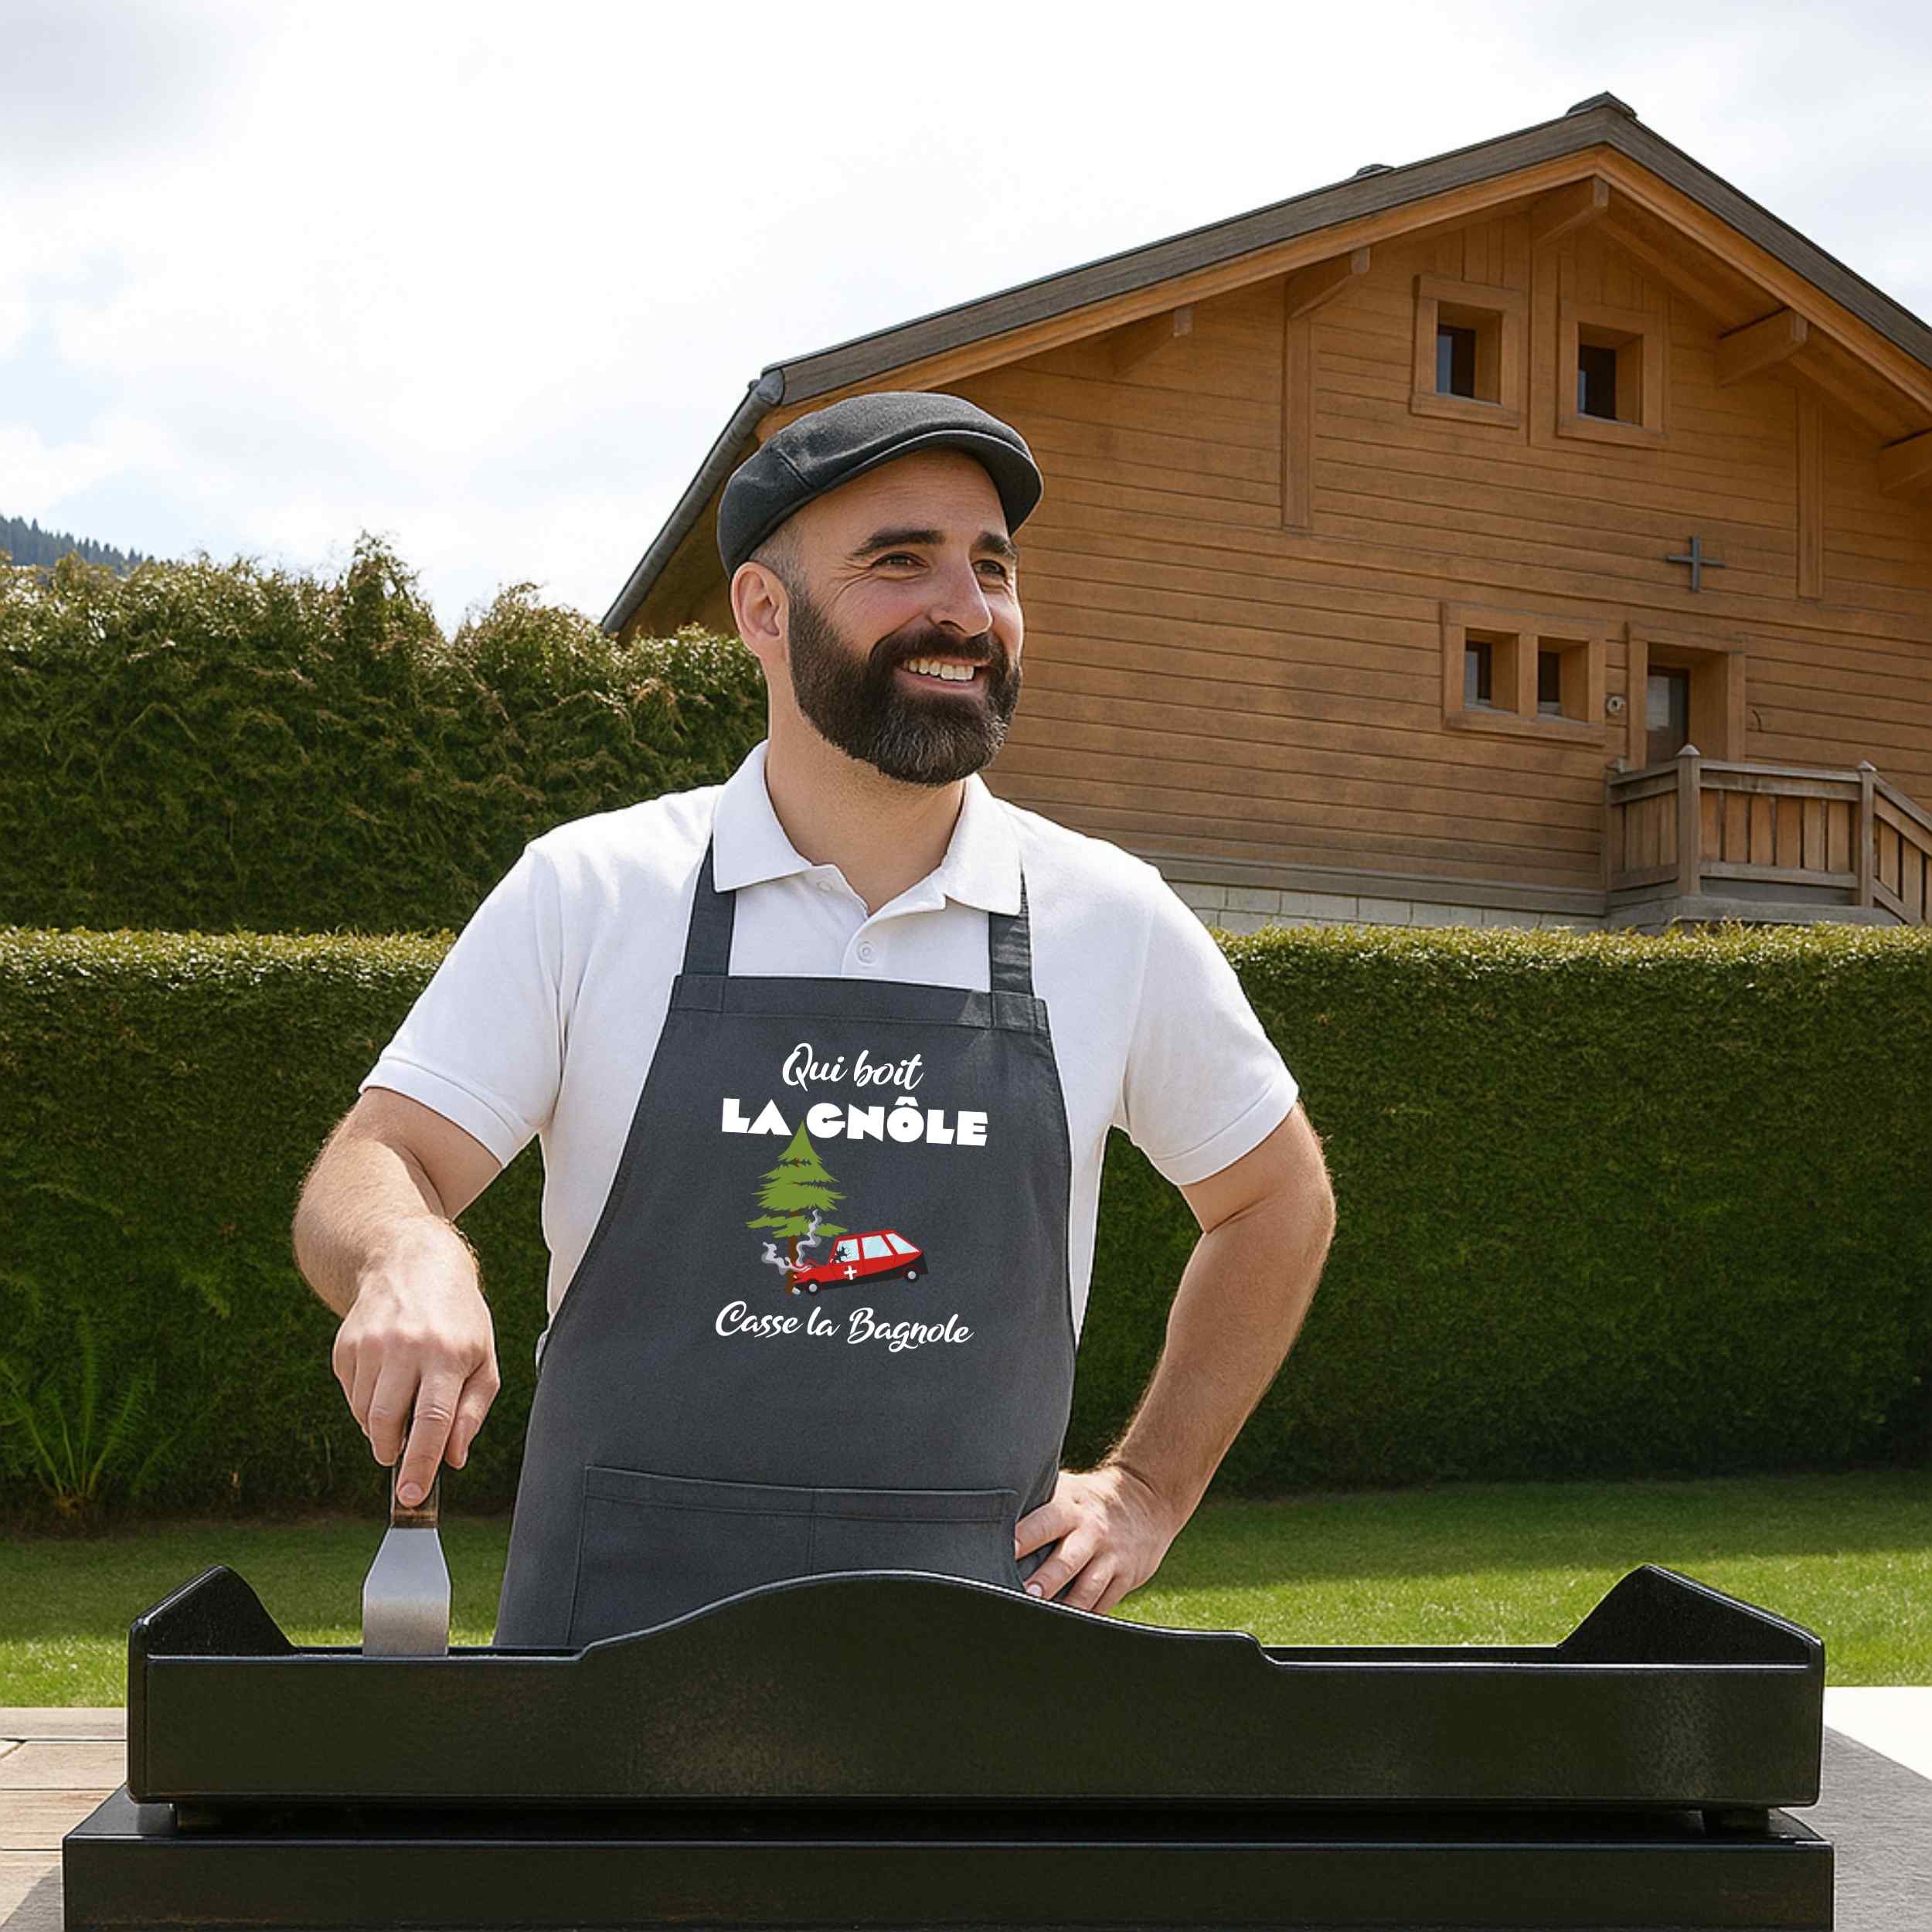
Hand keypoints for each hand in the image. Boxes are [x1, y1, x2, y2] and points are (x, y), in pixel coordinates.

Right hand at [330, 1220, 498, 1504]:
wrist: (412, 1262)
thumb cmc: (458, 1318)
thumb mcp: (482, 1358)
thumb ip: (471, 1412)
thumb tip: (452, 1459)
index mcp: (447, 1353)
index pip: (432, 1420)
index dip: (420, 1463)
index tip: (412, 1496)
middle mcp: (406, 1347)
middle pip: (388, 1422)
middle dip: (392, 1451)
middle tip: (401, 1455)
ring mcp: (370, 1344)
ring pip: (365, 1414)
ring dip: (381, 1426)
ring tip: (403, 1400)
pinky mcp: (345, 1345)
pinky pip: (351, 1395)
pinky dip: (366, 1402)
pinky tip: (386, 1377)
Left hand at [1013, 1460, 1183, 1615]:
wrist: (1148, 1497)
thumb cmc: (1089, 1499)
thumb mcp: (1067, 1490)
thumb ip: (1038, 1506)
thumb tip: (990, 1517)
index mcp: (1070, 1508)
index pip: (1045, 1521)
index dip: (1025, 1536)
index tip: (1007, 1550)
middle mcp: (1091, 1532)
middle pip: (1067, 1560)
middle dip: (1046, 1580)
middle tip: (1025, 1594)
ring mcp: (1111, 1556)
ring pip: (1088, 1587)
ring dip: (1067, 1606)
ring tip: (1046, 1622)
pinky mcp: (1127, 1576)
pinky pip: (1104, 1602)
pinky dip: (1086, 1616)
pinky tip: (1067, 1629)